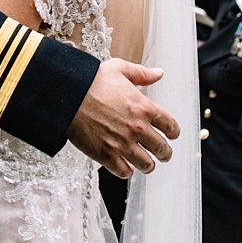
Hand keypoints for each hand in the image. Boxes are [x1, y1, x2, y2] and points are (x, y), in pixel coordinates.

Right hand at [66, 58, 178, 177]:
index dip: (173, 132)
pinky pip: (125, 172)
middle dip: (165, 153)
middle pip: (163, 149)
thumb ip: (142, 73)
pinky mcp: (106, 155)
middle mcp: (138, 128)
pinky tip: (126, 167)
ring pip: (147, 164)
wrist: (68, 95)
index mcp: (144, 107)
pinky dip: (127, 171)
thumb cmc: (92, 80)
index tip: (171, 134)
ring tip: (146, 163)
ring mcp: (123, 144)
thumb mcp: (119, 69)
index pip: (171, 126)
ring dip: (148, 164)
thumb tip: (158, 73)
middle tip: (163, 154)